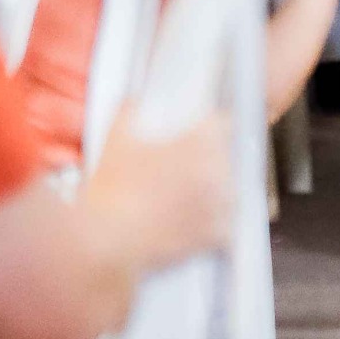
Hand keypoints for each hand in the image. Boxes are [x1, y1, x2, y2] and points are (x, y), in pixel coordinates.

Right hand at [83, 109, 233, 272]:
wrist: (108, 237)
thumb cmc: (113, 188)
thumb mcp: (116, 137)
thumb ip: (129, 110)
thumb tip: (134, 101)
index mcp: (201, 143)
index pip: (224, 123)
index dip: (212, 126)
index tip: (203, 130)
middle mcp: (218, 173)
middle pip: (226, 160)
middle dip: (210, 161)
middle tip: (186, 167)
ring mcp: (220, 206)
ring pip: (231, 194)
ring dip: (217, 194)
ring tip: (190, 198)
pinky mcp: (215, 236)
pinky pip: (227, 229)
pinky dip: (216, 229)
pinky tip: (197, 226)